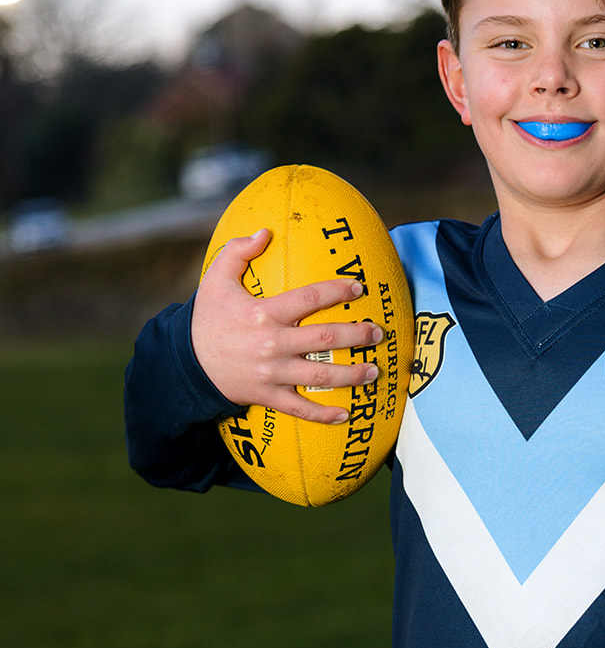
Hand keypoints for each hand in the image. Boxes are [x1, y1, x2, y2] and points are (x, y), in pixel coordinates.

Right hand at [191, 228, 382, 423]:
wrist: (184, 363)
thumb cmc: (206, 319)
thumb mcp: (215, 279)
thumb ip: (238, 251)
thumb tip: (266, 232)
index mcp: (264, 313)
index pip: (310, 298)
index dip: (337, 291)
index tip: (358, 288)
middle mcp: (272, 343)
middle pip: (325, 338)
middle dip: (357, 335)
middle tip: (377, 332)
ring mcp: (272, 372)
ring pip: (319, 375)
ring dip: (351, 375)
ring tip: (374, 370)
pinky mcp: (267, 395)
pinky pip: (299, 408)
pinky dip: (323, 415)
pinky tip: (345, 416)